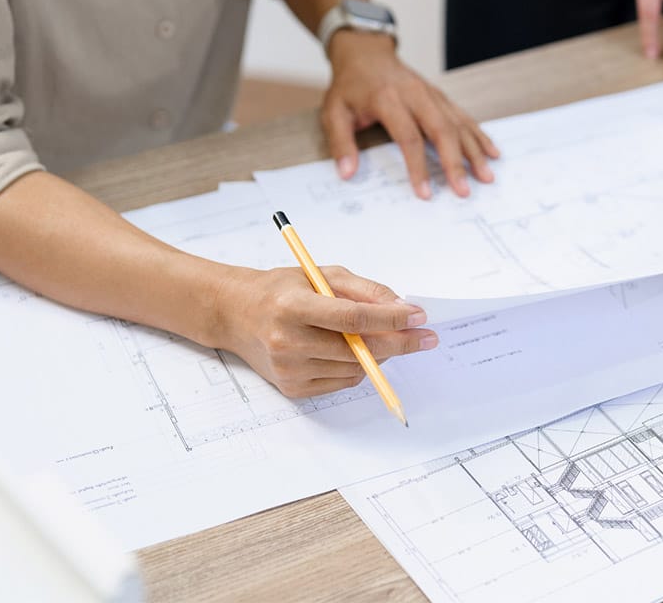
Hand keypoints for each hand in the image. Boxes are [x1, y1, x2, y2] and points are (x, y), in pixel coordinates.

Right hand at [220, 264, 436, 398]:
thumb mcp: (322, 275)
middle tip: (425, 336)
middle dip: (399, 342)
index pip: (352, 319)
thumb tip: (403, 308)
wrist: (237, 314)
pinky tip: (351, 350)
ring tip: (377, 336)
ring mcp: (288, 369)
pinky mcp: (292, 388)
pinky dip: (356, 367)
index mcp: (292, 307)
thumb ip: (364, 290)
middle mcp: (287, 342)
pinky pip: (342, 382)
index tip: (419, 317)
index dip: (391, 319)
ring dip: (377, 354)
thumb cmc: (283, 290)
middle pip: (358, 349)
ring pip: (355, 369)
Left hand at [321, 32, 499, 199]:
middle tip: (464, 190)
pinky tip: (492, 151)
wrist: (366, 52)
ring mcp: (431, 94)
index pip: (408, 137)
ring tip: (486, 176)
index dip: (418, 167)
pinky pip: (463, 116)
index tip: (425, 193)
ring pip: (457, 123)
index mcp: (388, 99)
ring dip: (474, 151)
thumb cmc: (350, 86)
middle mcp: (415, 95)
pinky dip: (479, 135)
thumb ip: (340, 142)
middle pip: (441, 130)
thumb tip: (347, 173)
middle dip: (455, 162)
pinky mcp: (440, 96)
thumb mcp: (333, 111)